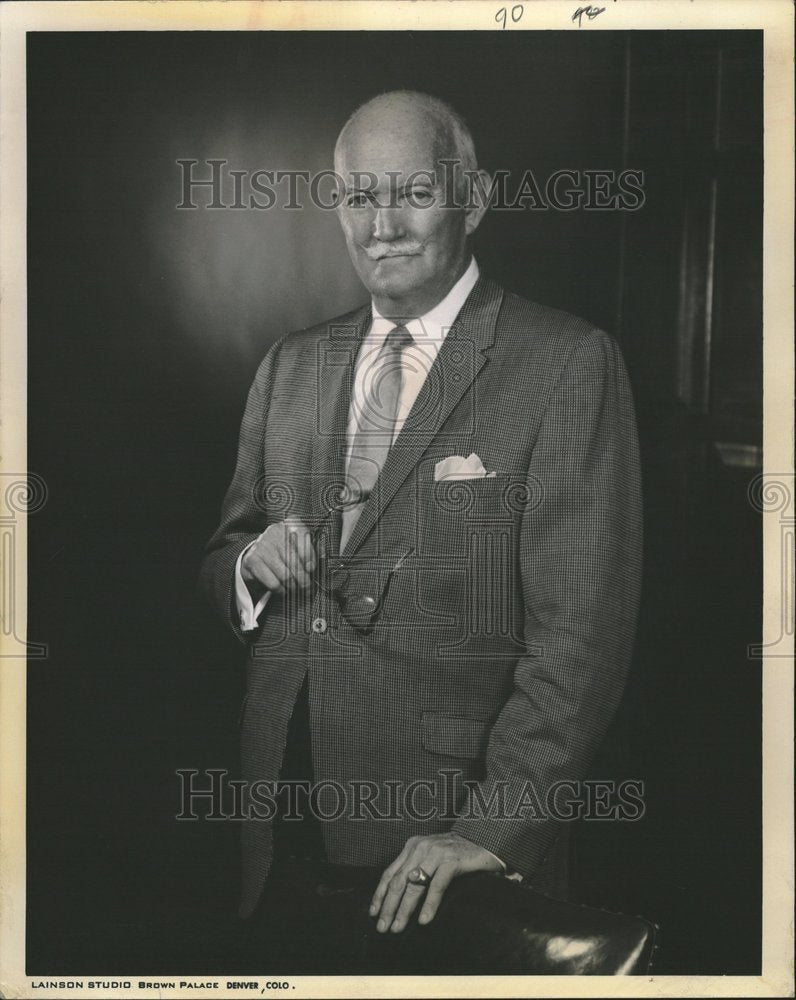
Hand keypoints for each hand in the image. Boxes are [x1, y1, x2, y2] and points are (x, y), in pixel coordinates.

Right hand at [240, 518, 315, 594]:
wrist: (257, 557)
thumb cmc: (284, 553)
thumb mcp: (300, 547)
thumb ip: (314, 550)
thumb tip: (323, 556)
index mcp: (290, 525)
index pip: (303, 537)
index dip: (310, 555)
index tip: (312, 569)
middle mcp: (274, 531)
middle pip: (295, 560)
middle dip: (304, 579)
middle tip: (308, 589)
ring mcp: (262, 545)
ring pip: (285, 575)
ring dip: (293, 587)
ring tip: (297, 590)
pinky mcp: (252, 560)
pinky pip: (273, 582)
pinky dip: (281, 590)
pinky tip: (283, 590)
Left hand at [369, 832, 501, 933]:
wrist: (484, 841)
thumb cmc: (456, 854)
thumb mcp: (431, 858)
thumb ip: (416, 870)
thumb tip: (397, 898)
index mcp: (412, 846)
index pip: (390, 872)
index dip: (380, 894)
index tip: (373, 914)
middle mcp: (421, 847)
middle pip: (398, 881)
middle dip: (388, 906)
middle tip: (383, 927)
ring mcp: (436, 852)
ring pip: (414, 885)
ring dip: (404, 909)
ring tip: (398, 927)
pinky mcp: (452, 860)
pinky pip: (437, 886)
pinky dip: (429, 904)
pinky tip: (424, 920)